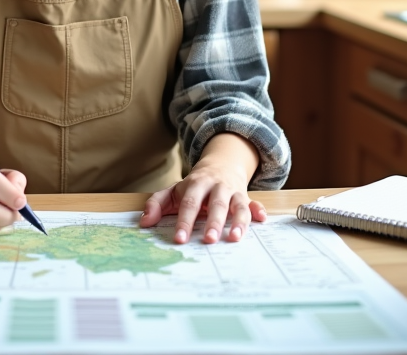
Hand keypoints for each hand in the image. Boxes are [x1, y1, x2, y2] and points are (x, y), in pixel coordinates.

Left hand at [140, 134, 266, 243]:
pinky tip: (262, 219)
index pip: (189, 203)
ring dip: (239, 221)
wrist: (221, 165)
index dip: (184, 221)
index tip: (180, 239)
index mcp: (196, 184)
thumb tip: (144, 222)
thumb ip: (157, 204)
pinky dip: (258, 210)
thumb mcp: (174, 191)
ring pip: (238, 205)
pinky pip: (254, 204)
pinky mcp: (246, 197)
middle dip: (213, 222)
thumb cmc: (194, 186)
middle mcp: (217, 186)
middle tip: (208, 241)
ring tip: (235, 238)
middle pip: (216, 204)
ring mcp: (233, 192)